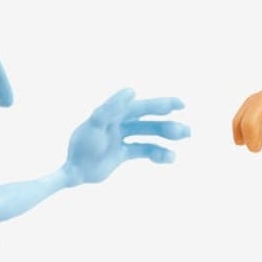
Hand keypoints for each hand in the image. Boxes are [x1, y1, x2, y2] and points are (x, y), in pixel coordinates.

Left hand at [62, 90, 187, 186]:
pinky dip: (158, 154)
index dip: (160, 104)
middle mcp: (118, 123)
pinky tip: (171, 158)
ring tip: (184, 139)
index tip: (179, 105)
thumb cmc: (80, 147)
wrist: (74, 172)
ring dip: (166, 137)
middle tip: (187, 130)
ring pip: (149, 136)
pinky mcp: (122, 154)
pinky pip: (144, 151)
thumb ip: (112, 107)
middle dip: (167, 123)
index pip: (140, 106)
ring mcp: (121, 138)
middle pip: (147, 121)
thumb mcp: (96, 125)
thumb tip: (133, 89)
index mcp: (112, 113)